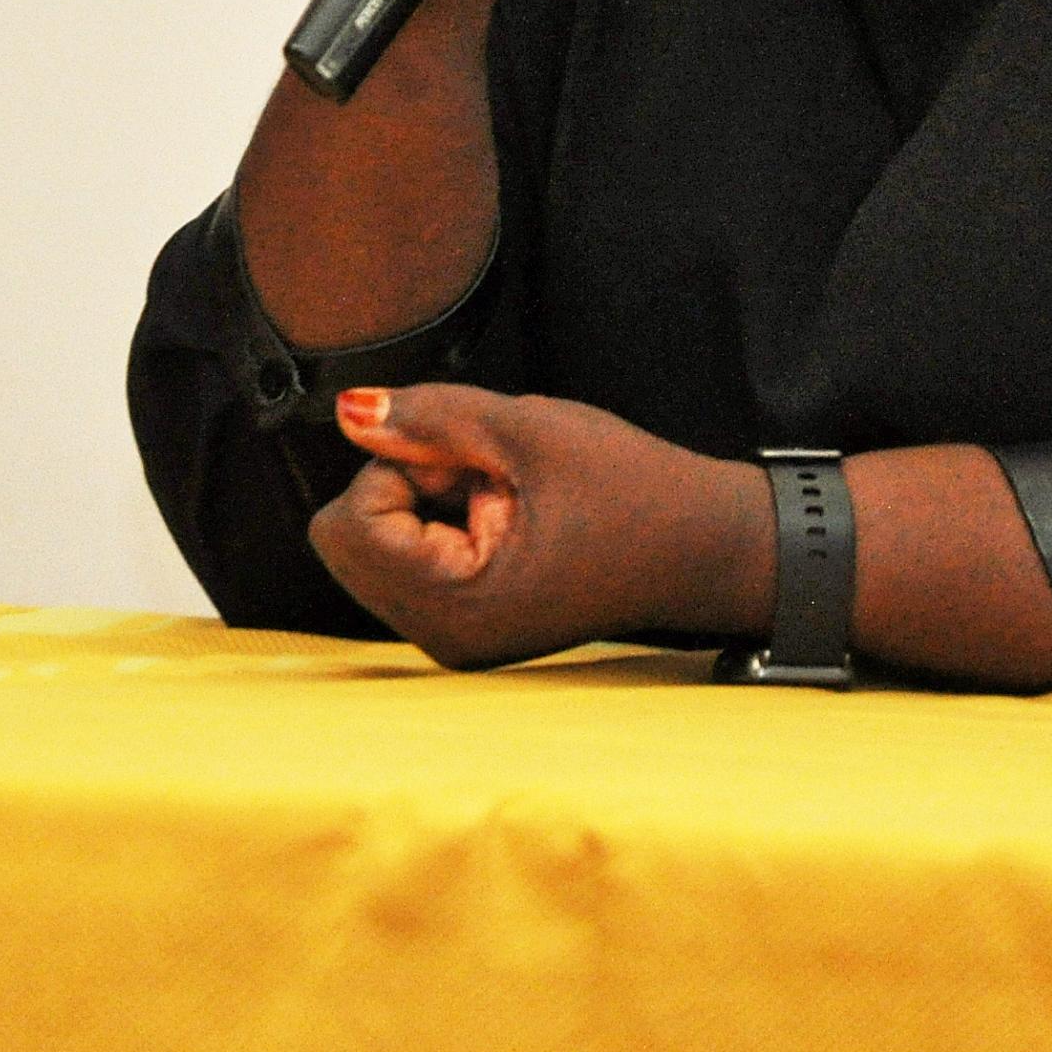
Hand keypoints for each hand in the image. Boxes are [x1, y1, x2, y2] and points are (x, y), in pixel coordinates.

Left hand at [307, 384, 766, 669]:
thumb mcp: (527, 430)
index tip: (475, 463)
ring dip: (424, 503)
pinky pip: (405, 563)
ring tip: (506, 497)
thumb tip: (347, 410)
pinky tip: (504, 516)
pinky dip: (439, 524)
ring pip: (372, 549)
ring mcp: (454, 640)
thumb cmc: (633, 490)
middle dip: (406, 488)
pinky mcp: (465, 628)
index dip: (402, 468)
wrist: (705, 547)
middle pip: (347, 541)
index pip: (350, 522)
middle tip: (491, 480)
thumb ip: (427, 417)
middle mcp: (445, 640)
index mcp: (458, 605)